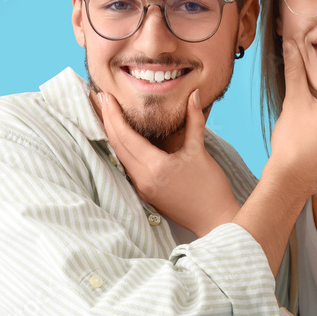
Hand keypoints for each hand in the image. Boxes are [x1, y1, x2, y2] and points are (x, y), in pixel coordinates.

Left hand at [98, 90, 240, 236]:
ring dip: (112, 134)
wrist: (215, 220)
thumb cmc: (210, 188)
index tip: (106, 96)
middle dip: (107, 120)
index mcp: (155, 167)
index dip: (113, 114)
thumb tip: (194, 94)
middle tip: (101, 98)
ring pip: (119, 156)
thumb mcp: (200, 151)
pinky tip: (122, 137)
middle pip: (117, 145)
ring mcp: (142, 188)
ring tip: (108, 113)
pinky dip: (122, 149)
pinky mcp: (146, 193)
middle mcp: (143, 179)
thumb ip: (194, 120)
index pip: (125, 136)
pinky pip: (127, 167)